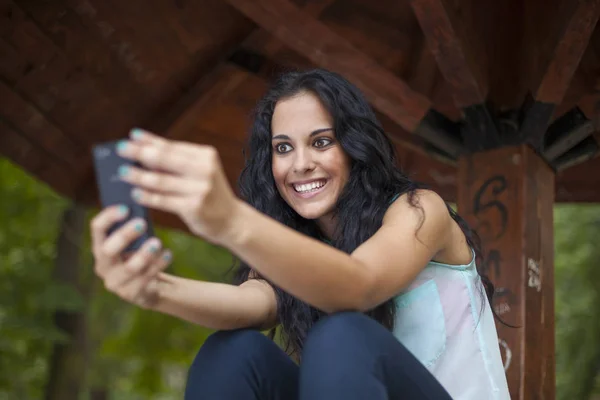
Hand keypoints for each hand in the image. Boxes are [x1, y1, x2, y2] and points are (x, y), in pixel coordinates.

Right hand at [91, 205, 171, 308]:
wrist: (149, 284)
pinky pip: (145, 280)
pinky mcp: (131, 294)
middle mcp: (103, 265)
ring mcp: (115, 282)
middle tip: (142, 223)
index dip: (108, 217)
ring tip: (157, 242)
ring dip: (144, 254)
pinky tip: (168, 254)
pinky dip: (158, 265)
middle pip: (108, 249)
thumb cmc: (140, 253)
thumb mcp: (135, 239)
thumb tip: (141, 196)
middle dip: (124, 235)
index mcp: (100, 246)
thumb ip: (133, 223)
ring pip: (128, 268)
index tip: (126, 207)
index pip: (96, 229)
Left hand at [116, 129, 240, 244]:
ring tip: (122, 172)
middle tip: (121, 149)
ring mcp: (200, 189)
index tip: (131, 136)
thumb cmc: (209, 193)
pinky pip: (164, 200)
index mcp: (206, 155)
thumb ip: (176, 162)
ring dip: (138, 176)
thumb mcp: (200, 172)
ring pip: (161, 181)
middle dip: (140, 153)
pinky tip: (135, 193)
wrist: (231, 220)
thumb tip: (142, 151)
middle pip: (165, 159)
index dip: (150, 141)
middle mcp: (205, 169)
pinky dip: (147, 196)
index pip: (172, 146)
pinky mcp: (194, 207)